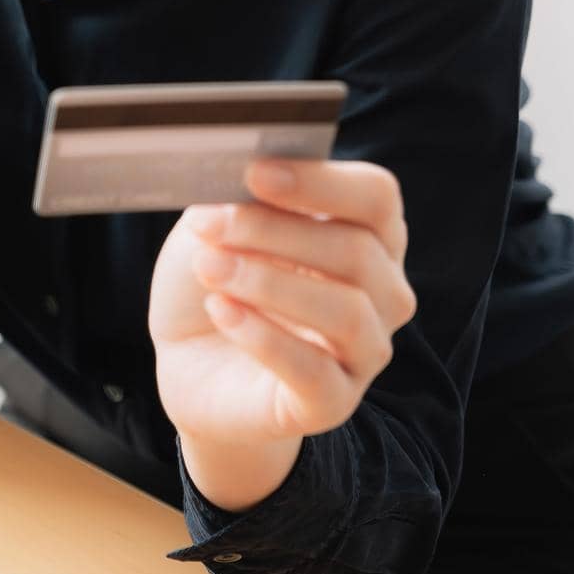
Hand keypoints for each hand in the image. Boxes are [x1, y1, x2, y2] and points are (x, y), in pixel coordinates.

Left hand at [148, 157, 417, 454]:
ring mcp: (366, 351)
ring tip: (209, 267)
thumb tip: (245, 174)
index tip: (255, 171)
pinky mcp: (334, 402)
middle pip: (356, 250)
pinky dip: (263, 336)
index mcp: (368, 232)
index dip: (320, 181)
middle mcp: (383, 291)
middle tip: (207, 223)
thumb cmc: (216, 276)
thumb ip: (240, 199)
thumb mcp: (220, 226)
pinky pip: (315, 372)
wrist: (190, 362)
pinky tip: (221, 310)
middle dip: (273, 230)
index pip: (376, 196)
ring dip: (267, 282)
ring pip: (345, 311)